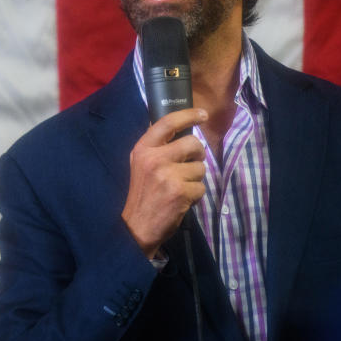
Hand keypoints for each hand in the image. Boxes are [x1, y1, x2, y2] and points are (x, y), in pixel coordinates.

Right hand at [121, 108, 207, 258]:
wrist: (137, 226)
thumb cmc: (142, 194)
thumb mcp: (141, 164)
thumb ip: (157, 148)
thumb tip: (182, 130)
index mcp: (143, 148)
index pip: (168, 122)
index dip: (189, 115)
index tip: (203, 114)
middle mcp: (154, 158)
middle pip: (192, 143)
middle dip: (198, 154)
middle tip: (191, 163)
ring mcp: (168, 175)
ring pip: (200, 167)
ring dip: (195, 178)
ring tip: (180, 188)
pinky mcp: (180, 192)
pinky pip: (202, 187)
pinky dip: (196, 195)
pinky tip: (182, 200)